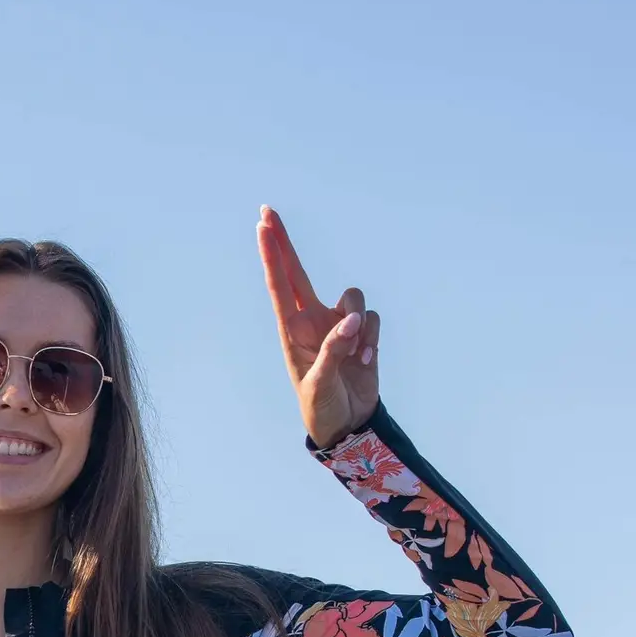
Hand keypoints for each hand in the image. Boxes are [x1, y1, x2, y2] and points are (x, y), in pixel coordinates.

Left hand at [257, 205, 382, 448]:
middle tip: (267, 213)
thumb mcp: (320, 383)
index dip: (272, 253)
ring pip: (352, 297)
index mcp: (293, 330)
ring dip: (357, 323)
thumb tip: (349, 320)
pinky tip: (365, 361)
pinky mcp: (362, 333)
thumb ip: (333, 349)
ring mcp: (338, 325)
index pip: (279, 284)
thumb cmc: (321, 406)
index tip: (263, 225)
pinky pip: (372, 318)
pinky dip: (371, 338)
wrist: (348, 424)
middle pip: (298, 272)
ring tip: (354, 354)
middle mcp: (313, 320)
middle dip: (284, 244)